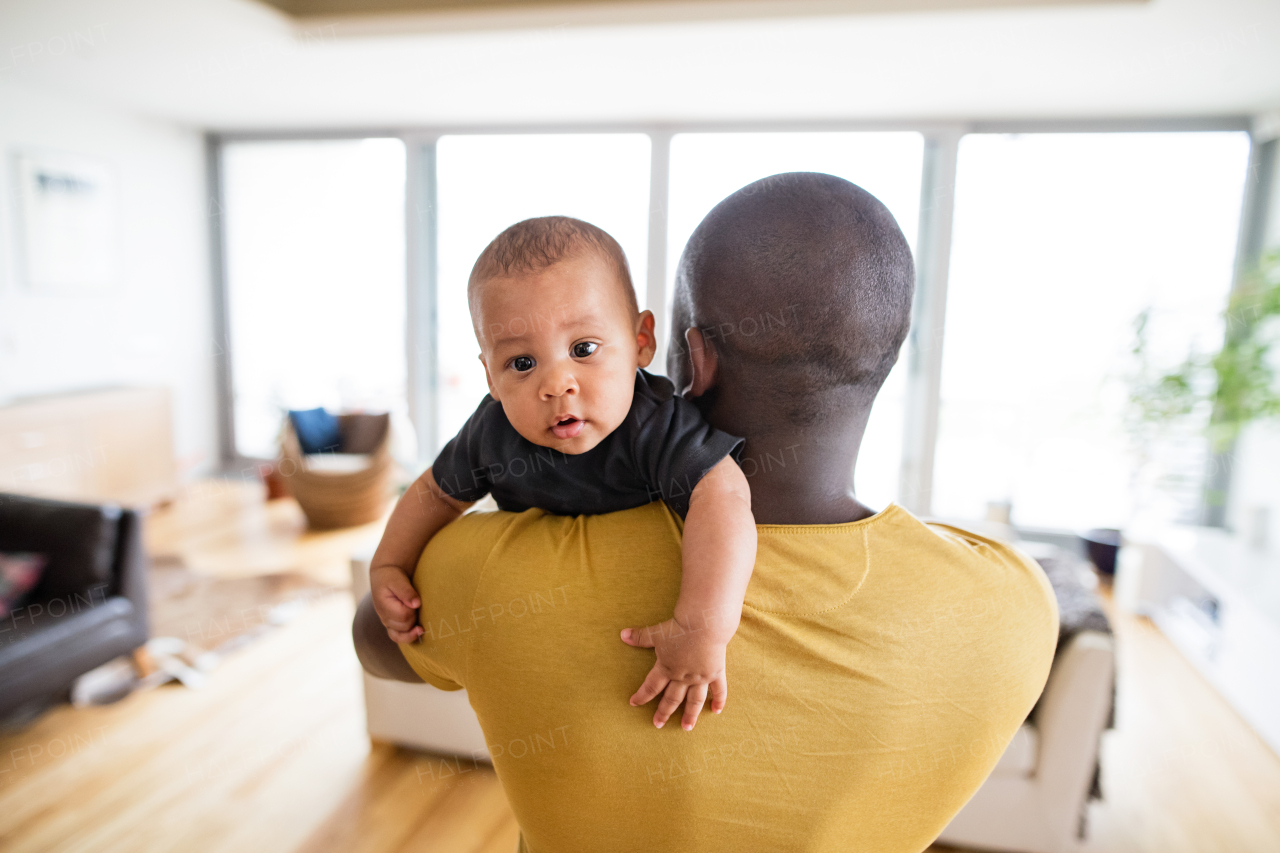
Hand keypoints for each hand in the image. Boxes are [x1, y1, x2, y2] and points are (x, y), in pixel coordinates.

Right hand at [370, 564, 422, 643]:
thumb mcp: (398, 580)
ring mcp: (387, 623)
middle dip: (414, 618)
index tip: (417, 601)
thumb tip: (416, 604)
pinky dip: (408, 637)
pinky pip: (398, 638)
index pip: (404, 616)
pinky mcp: (391, 625)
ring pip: (402, 635)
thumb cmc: (391, 577)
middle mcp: (384, 618)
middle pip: (405, 626)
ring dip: (412, 630)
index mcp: (384, 606)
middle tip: (416, 606)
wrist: (384, 577)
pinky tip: (417, 632)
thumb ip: (406, 592)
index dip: (413, 610)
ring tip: (421, 625)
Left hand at [620, 616, 728, 730]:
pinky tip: (716, 711)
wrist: (704, 624)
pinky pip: (718, 690)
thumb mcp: (657, 632)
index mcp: (666, 668)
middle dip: (663, 712)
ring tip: (687, 727)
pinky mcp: (715, 672)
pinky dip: (718, 700)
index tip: (634, 703)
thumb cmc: (679, 627)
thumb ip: (640, 637)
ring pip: (694, 701)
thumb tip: (622, 635)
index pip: (651, 687)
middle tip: (658, 724)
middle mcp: (683, 677)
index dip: (641, 696)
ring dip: (690, 715)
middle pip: (671, 699)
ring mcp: (700, 677)